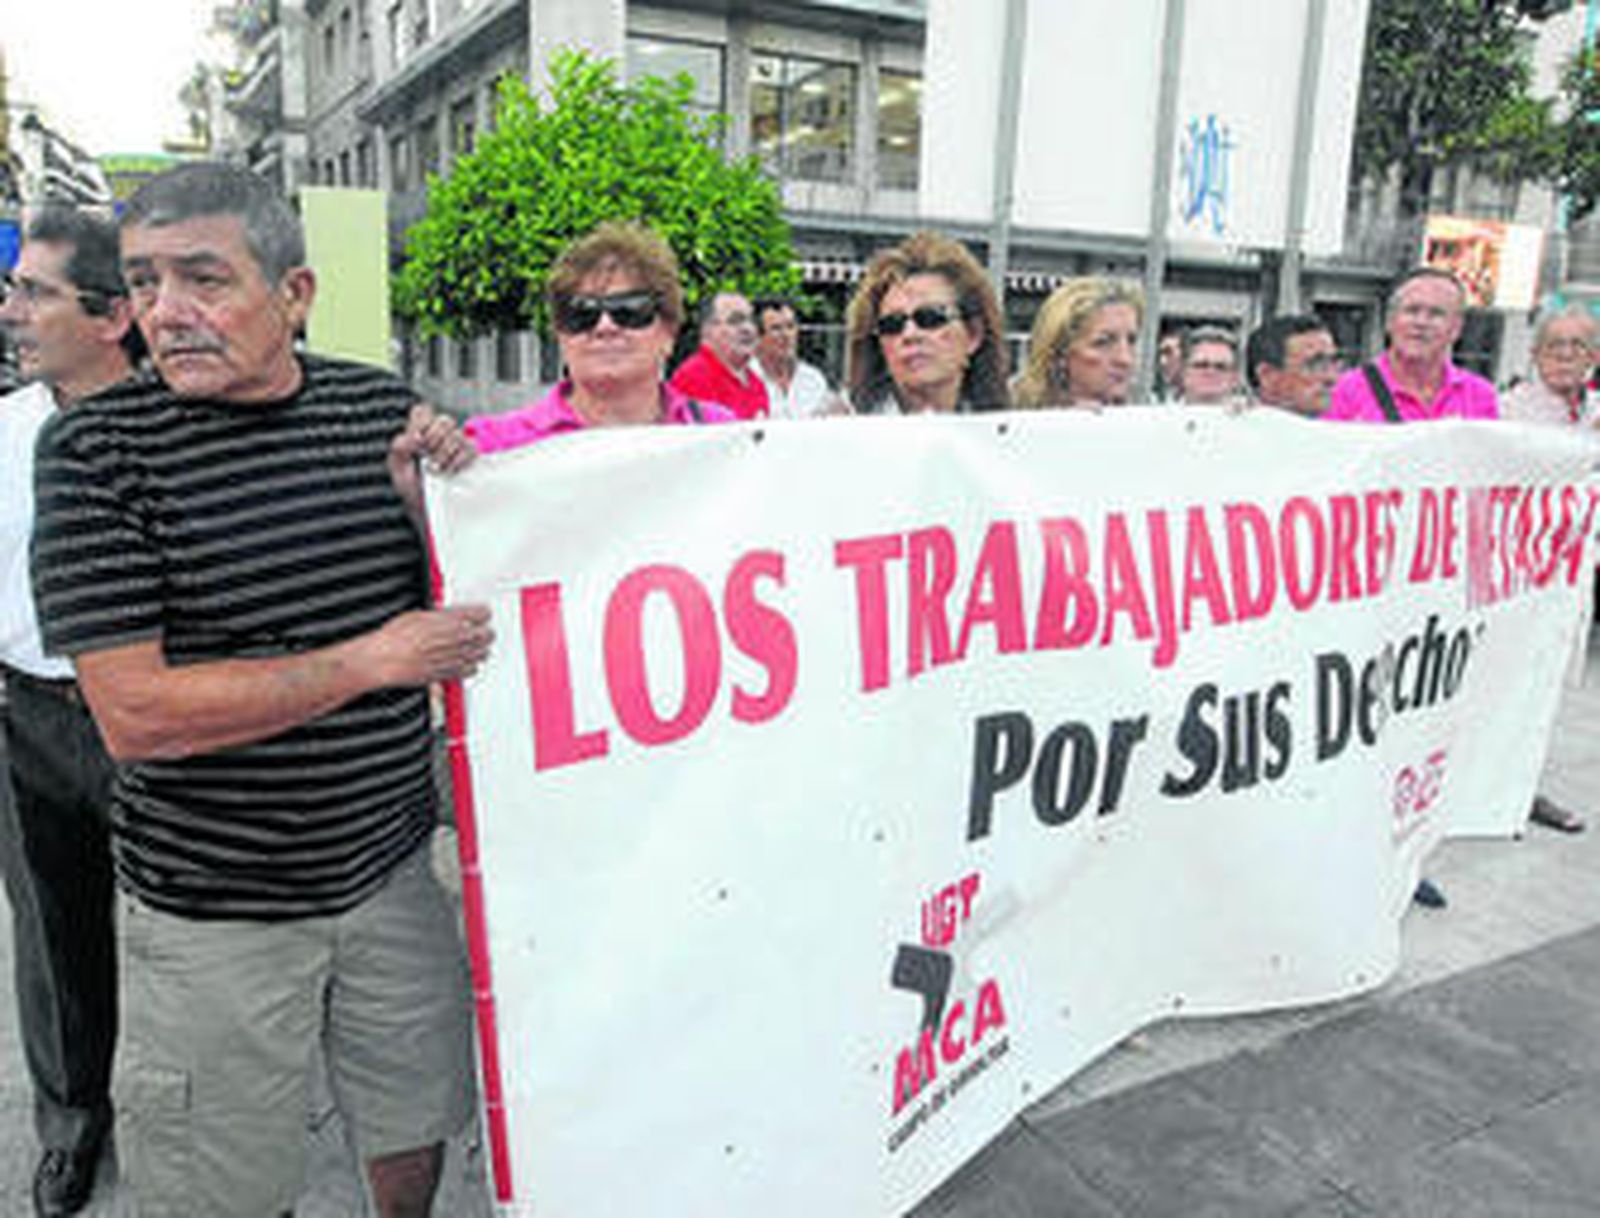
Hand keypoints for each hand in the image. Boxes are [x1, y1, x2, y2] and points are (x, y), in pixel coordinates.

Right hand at [362, 605, 493, 687]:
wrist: (382, 659)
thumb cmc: (394, 638)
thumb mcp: (417, 615)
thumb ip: (438, 615)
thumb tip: (448, 613)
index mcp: (446, 621)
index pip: (479, 614)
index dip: (482, 613)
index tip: (483, 613)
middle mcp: (452, 639)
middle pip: (484, 635)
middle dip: (486, 632)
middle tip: (486, 631)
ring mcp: (450, 658)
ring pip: (479, 654)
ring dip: (482, 649)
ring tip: (481, 647)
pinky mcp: (445, 673)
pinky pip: (469, 670)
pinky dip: (472, 666)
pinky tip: (470, 664)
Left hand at [389, 402, 476, 518]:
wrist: (428, 512)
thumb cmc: (412, 490)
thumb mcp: (397, 471)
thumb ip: (398, 449)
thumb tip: (413, 437)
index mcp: (420, 433)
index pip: (423, 412)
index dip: (421, 422)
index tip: (417, 440)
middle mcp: (440, 437)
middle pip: (444, 421)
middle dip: (434, 438)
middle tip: (426, 456)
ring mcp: (457, 447)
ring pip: (457, 434)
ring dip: (445, 452)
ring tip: (436, 469)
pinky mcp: (471, 459)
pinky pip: (470, 449)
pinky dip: (458, 460)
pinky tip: (449, 471)